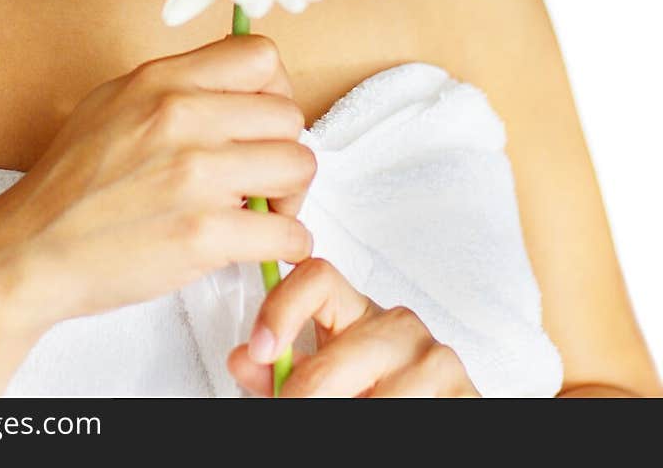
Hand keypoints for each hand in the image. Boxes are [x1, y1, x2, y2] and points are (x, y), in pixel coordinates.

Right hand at [0, 34, 315, 335]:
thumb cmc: (71, 183)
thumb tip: (233, 82)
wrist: (29, 251)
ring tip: (265, 212)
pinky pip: (287, 234)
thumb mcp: (114, 101)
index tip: (262, 120)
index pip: (261, 56)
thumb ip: (175, 85)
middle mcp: (182, 117)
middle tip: (266, 177)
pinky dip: (289, 247)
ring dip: (292, 196)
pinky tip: (266, 248)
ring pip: (299, 166)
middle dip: (284, 147)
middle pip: (289, 114)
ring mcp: (195, 176)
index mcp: (162, 80)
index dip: (274, 90)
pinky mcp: (202, 235)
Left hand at [228, 257, 481, 396]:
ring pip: (368, 403)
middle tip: (290, 412)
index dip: (281, 309)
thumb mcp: (327, 378)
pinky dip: (382, 428)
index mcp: (358, 311)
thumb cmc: (378, 395)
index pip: (314, 277)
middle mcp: (398, 325)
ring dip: (346, 418)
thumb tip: (243, 359)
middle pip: (328, 364)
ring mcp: (433, 357)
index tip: (258, 348)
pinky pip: (408, 413)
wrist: (438, 417)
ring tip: (348, 418)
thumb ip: (284, 370)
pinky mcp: (462, 390)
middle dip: (301, 402)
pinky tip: (379, 417)